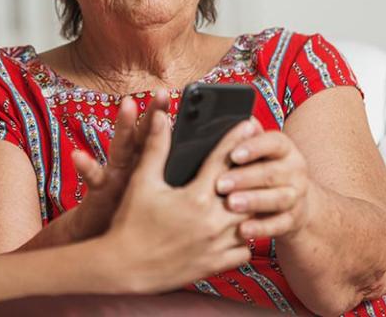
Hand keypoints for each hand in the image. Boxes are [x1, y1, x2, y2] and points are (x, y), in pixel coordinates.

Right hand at [67, 90, 169, 241]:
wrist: (96, 241)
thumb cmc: (128, 218)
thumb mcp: (147, 193)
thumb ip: (159, 168)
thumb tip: (184, 155)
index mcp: (142, 167)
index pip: (155, 136)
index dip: (161, 114)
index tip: (169, 92)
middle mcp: (127, 167)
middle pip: (140, 135)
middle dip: (150, 113)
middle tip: (160, 91)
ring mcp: (112, 178)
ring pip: (120, 149)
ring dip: (123, 127)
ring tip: (127, 105)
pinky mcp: (98, 193)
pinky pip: (94, 179)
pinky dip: (86, 167)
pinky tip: (79, 155)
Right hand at [98, 109, 261, 293]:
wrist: (124, 267)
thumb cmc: (130, 222)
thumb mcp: (142, 181)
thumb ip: (156, 148)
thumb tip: (160, 117)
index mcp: (195, 197)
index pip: (223, 160)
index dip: (236, 139)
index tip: (248, 124)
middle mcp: (212, 221)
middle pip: (247, 190)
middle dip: (254, 172)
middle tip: (262, 158)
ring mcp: (216, 245)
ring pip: (252, 221)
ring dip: (254, 206)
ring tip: (257, 192)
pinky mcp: (216, 265)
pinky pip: (245, 250)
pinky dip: (246, 237)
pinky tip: (240, 227)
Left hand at [217, 130, 312, 239]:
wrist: (295, 201)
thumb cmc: (263, 169)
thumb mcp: (256, 152)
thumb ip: (245, 139)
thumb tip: (239, 121)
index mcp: (284, 149)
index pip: (273, 142)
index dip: (254, 147)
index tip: (233, 153)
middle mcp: (295, 170)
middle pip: (272, 173)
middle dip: (245, 178)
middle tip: (220, 183)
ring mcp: (297, 196)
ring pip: (278, 199)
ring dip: (254, 201)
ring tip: (231, 204)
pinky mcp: (294, 220)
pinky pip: (279, 225)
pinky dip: (262, 228)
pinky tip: (243, 230)